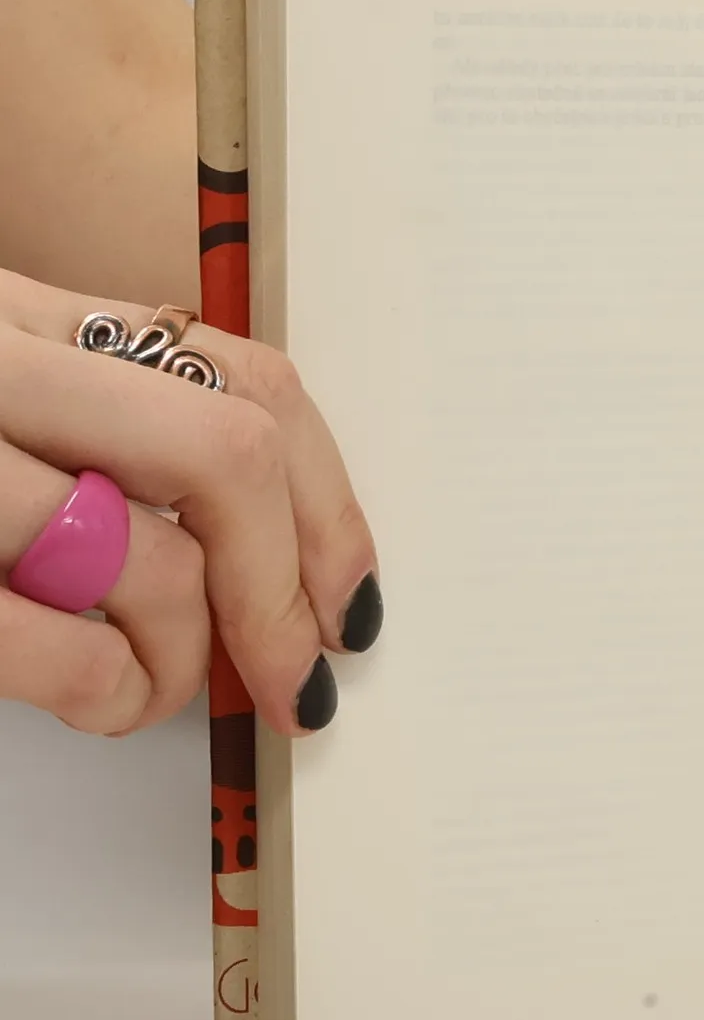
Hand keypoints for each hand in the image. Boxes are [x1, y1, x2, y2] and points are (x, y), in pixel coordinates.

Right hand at [0, 270, 377, 735]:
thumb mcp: (7, 402)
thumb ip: (110, 433)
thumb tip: (274, 560)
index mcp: (25, 319)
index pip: (244, 382)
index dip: (328, 504)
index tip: (352, 595)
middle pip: (229, 459)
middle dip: (285, 590)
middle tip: (302, 675)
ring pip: (158, 562)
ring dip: (189, 658)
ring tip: (158, 687)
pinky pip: (72, 650)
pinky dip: (115, 694)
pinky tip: (101, 700)